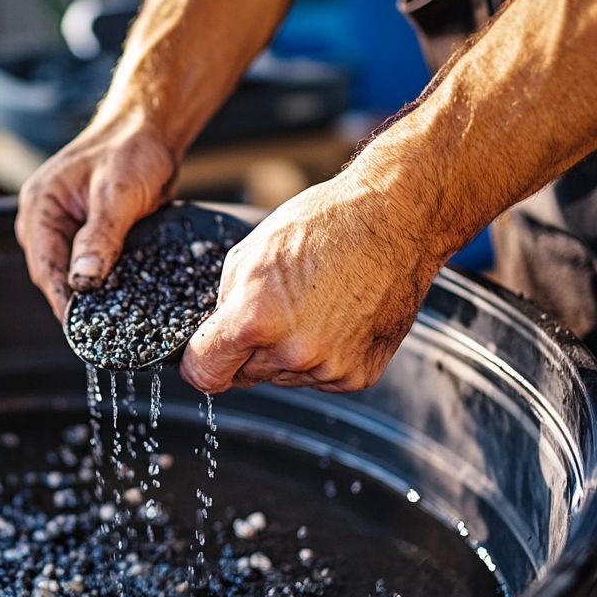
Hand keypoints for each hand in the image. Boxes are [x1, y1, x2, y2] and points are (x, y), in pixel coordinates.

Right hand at [15, 116, 177, 319]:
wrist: (149, 129)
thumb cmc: (132, 149)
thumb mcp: (117, 194)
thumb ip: (100, 237)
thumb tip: (83, 281)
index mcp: (40, 207)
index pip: (45, 268)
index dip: (63, 302)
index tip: (81, 330)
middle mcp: (43, 220)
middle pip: (53, 276)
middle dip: (76, 303)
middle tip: (102, 331)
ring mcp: (61, 228)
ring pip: (69, 275)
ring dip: (89, 294)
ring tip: (111, 320)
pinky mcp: (82, 234)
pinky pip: (85, 266)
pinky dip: (100, 281)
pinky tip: (117, 297)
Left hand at [180, 169, 451, 393]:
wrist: (397, 218)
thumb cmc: (325, 225)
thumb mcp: (250, 254)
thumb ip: (225, 305)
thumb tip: (215, 339)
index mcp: (255, 320)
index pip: (204, 374)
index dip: (200, 361)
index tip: (206, 352)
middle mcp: (292, 353)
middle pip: (244, 375)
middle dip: (248, 349)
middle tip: (276, 308)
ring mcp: (328, 368)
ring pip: (282, 376)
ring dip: (286, 352)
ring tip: (314, 305)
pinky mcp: (357, 375)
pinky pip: (319, 378)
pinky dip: (322, 356)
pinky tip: (337, 318)